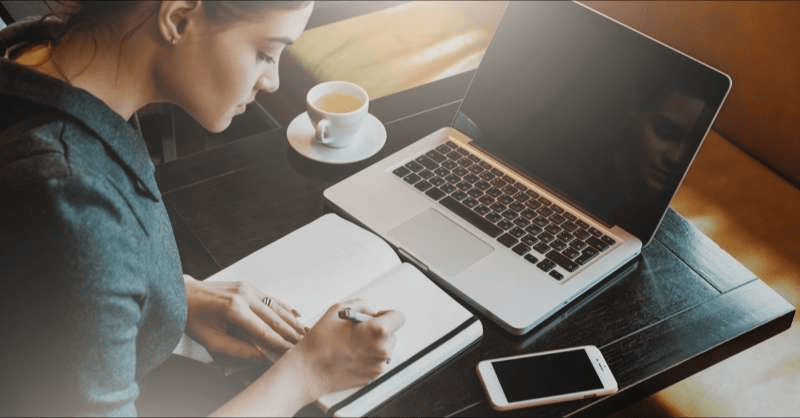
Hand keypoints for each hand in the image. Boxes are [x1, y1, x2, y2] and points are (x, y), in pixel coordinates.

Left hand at [183, 275, 307, 362]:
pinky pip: (270, 298)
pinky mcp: (248, 285)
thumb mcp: (212, 341)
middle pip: (275, 318)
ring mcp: (247, 288)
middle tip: (305, 345)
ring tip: (305, 333)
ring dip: (291, 321)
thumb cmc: (194, 319)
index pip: (264, 331)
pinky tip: (295, 314)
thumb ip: (239, 350)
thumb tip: (262, 357)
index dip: (280, 344)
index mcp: (234, 309)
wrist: (182, 294)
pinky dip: (284, 307)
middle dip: (291, 333)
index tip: (292, 354)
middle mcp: (244, 295)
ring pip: (276, 307)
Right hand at [287, 299, 404, 398]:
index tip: (378, 316)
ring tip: (353, 344)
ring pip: (385, 349)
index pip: (398, 317)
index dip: (388, 314)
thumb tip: (372, 311)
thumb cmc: (321, 340)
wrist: (309, 371)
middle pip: (392, 334)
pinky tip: (351, 355)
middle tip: (360, 331)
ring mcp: (379, 365)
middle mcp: (383, 349)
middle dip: (379, 331)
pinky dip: (369, 357)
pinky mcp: (373, 377)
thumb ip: (361, 305)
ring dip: (375, 344)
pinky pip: (377, 362)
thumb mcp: (338, 310)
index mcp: (378, 330)